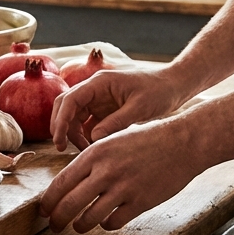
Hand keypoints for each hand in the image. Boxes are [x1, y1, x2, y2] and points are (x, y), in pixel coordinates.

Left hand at [37, 118, 206, 232]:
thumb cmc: (147, 140)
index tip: (43, 210)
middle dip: (57, 219)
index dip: (48, 200)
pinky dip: (106, 225)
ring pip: (89, 218)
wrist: (183, 143)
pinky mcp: (140, 202)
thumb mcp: (112, 140)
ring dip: (80, 225)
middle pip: (69, 204)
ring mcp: (123, 188)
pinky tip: (106, 222)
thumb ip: (92, 160)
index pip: (61, 182)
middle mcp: (105, 171)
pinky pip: (114, 222)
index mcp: (95, 154)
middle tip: (53, 227)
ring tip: (78, 226)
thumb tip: (69, 182)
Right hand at [50, 68, 192, 151]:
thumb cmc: (159, 92)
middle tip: (62, 148)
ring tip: (84, 151)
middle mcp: (94, 90)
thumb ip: (116, 122)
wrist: (173, 87)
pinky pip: (87, 123)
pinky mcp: (103, 110)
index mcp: (99, 83)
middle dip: (61, 127)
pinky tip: (93, 148)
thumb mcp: (139, 108)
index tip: (60, 140)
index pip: (69, 100)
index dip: (61, 120)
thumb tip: (93, 138)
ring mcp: (97, 100)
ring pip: (74, 117)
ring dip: (73, 133)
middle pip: (65, 107)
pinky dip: (85, 135)